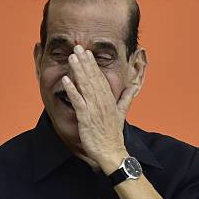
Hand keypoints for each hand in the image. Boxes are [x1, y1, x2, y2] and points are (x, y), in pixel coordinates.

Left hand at [61, 45, 138, 169]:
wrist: (111, 152)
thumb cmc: (113, 134)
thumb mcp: (122, 113)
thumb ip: (125, 98)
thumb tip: (133, 87)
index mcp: (110, 100)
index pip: (101, 78)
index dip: (93, 64)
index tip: (87, 52)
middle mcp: (103, 102)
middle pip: (93, 78)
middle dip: (85, 62)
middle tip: (78, 47)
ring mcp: (95, 109)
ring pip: (86, 86)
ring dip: (78, 71)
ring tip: (72, 57)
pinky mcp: (87, 118)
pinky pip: (78, 101)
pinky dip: (72, 90)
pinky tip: (66, 80)